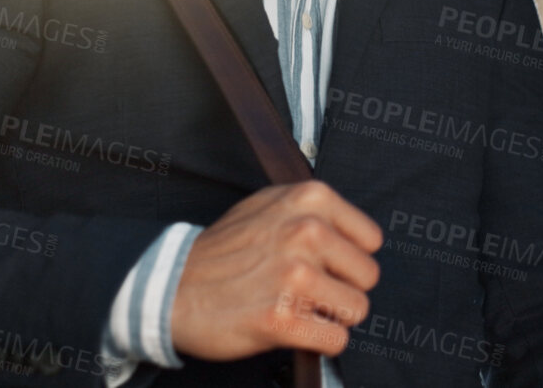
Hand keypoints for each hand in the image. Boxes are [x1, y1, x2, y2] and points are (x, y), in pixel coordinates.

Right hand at [171, 181, 383, 360]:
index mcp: (310, 200)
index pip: (370, 241)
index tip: (325, 265)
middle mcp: (307, 233)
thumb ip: (314, 212)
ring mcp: (295, 277)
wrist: (172, 289)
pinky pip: (336, 340)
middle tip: (309, 291)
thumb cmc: (223, 251)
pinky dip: (319, 342)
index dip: (348, 259)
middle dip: (342, 289)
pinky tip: (294, 329)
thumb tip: (357, 236)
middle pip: (367, 277)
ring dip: (331, 316)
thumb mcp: (268, 205)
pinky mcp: (282, 319)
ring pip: (356, 309)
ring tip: (299, 308)